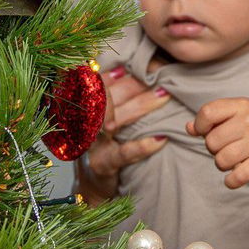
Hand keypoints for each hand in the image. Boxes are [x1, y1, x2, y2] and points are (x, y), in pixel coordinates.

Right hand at [74, 66, 172, 204]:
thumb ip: (115, 94)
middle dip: (135, 83)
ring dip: (142, 106)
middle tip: (162, 74)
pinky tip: (161, 139)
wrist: (92, 187)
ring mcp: (92, 144)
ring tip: (165, 96)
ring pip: (116, 120)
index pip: (99, 82)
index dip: (120, 70)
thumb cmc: (104, 145)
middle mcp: (84, 123)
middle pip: (108, 96)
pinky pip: (123, 153)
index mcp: (83, 107)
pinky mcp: (102, 164)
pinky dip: (143, 146)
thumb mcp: (105, 118)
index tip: (143, 61)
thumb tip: (132, 68)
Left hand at [186, 97, 248, 188]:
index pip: (207, 113)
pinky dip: (232, 181)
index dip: (201, 126)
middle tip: (227, 150)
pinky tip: (236, 177)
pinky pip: (237, 176)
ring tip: (235, 161)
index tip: (207, 133)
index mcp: (242, 105)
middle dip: (214, 150)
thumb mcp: (242, 114)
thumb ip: (216, 119)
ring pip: (221, 160)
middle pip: (211, 141)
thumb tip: (189, 128)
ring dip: (224, 166)